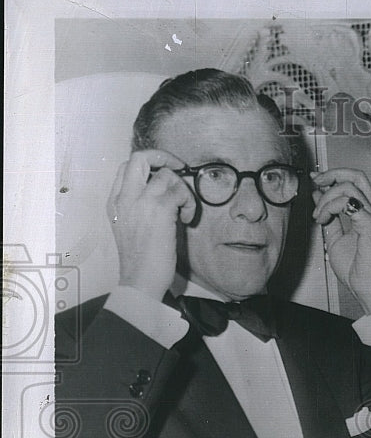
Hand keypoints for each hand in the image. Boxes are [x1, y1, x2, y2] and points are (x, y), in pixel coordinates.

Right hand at [107, 149, 196, 299]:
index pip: (126, 166)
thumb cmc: (140, 260)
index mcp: (114, 202)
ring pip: (167, 174)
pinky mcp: (160, 210)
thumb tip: (165, 191)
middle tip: (180, 170)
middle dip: (164, 157)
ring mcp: (141, 202)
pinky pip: (180, 192)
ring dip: (183, 189)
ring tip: (184, 210)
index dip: (149, 163)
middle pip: (140, 157)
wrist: (140, 279)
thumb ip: (140, 206)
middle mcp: (124, 198)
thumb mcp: (131, 226)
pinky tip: (186, 219)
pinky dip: (189, 203)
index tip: (164, 172)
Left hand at [311, 167, 370, 312]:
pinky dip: (330, 207)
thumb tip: (319, 197)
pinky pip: (347, 203)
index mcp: (366, 214)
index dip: (332, 177)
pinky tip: (323, 219)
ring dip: (326, 197)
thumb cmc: (358, 271)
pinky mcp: (370, 223)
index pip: (353, 183)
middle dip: (332, 174)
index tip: (315, 180)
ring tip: (318, 215)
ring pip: (349, 186)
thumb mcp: (334, 239)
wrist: (367, 288)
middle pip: (357, 176)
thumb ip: (328, 217)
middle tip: (316, 182)